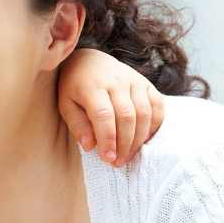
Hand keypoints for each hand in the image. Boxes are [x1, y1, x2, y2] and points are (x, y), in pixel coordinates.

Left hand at [58, 48, 164, 166]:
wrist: (89, 60)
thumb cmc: (74, 87)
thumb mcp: (66, 105)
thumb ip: (77, 125)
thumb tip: (90, 146)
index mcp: (93, 86)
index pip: (104, 115)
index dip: (108, 139)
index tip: (107, 158)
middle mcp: (116, 81)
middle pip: (127, 116)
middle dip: (124, 144)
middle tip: (117, 162)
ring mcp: (134, 81)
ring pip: (144, 113)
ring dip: (138, 139)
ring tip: (127, 156)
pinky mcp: (146, 83)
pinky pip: (157, 106)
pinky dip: (154, 126)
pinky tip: (143, 140)